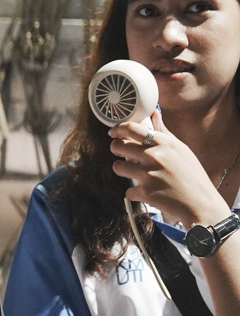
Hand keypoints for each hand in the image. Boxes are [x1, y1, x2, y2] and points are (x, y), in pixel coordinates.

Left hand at [111, 109, 233, 228]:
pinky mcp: (144, 191)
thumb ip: (163, 132)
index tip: (113, 132)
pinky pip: (128, 190)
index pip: (131, 129)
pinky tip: (149, 192)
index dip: (118, 129)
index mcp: (163, 143)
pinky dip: (136, 192)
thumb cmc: (192, 175)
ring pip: (117, 167)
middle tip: (122, 153)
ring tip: (136, 174)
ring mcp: (147, 174)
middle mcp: (154, 156)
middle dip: (116, 149)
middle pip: (118, 146)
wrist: (200, 203)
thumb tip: (154, 112)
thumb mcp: (181, 149)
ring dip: (124, 170)